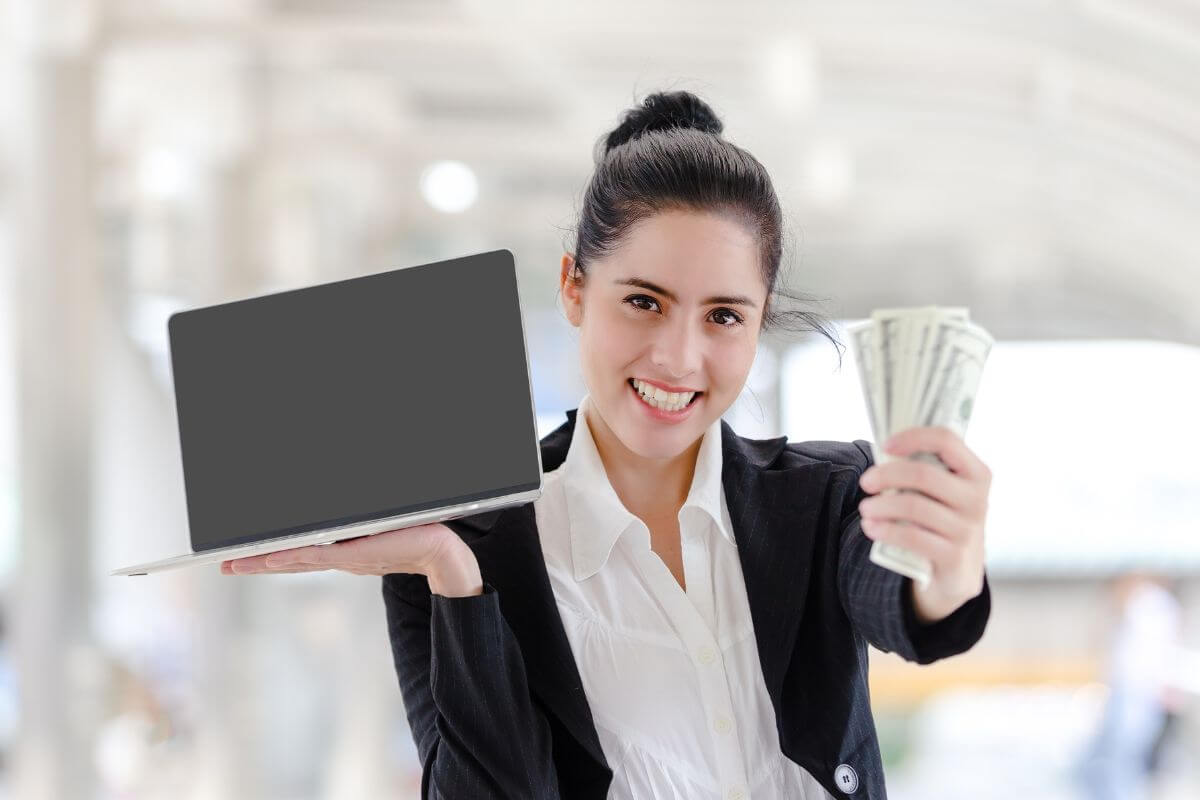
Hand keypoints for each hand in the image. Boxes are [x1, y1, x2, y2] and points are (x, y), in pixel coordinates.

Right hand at [219, 522, 481, 595]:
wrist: (442, 551)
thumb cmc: (414, 535)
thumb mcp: (376, 527)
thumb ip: (354, 527)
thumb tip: (338, 515)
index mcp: (342, 552)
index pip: (298, 555)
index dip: (269, 557)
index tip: (240, 559)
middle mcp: (339, 557)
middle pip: (289, 560)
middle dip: (255, 563)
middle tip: (224, 566)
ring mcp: (345, 557)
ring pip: (297, 559)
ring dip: (266, 561)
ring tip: (237, 564)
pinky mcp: (355, 554)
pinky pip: (318, 554)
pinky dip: (294, 556)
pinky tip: (273, 557)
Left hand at [856, 426, 990, 623]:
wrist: (960, 570)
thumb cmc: (943, 519)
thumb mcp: (943, 493)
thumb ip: (924, 470)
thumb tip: (884, 450)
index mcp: (976, 474)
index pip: (947, 440)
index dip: (913, 437)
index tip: (885, 445)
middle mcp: (977, 499)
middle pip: (923, 474)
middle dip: (886, 475)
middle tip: (866, 482)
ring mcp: (968, 529)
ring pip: (913, 506)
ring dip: (880, 505)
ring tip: (865, 509)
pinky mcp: (954, 556)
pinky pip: (912, 536)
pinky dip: (885, 529)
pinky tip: (871, 527)